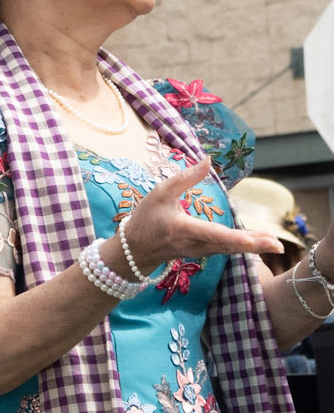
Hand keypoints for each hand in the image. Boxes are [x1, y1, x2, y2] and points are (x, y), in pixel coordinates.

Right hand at [116, 159, 282, 275]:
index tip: (254, 240)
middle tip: (277, 245)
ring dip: (253, 247)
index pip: (213, 234)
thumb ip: (186, 178)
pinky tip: (259, 243)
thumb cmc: (147, 218)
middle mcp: (196, 244)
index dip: (235, 237)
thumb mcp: (160, 193)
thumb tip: (208, 160)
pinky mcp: (204, 251)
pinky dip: (244, 247)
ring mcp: (201, 251)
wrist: (135, 250)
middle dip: (253, 245)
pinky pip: (227, 249)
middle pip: (229, 246)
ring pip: (231, 249)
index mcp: (184, 229)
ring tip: (275, 244)